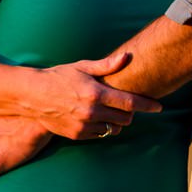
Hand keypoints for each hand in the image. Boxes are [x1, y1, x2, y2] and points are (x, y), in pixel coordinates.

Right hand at [27, 49, 160, 139]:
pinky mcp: (77, 135)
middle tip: (125, 104)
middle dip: (130, 112)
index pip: (130, 102)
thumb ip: (107, 65)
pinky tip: (95, 117)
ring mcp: (84, 125)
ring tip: (109, 111)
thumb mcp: (82, 66)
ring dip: (117, 121)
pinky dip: (102, 128)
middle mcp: (91, 111)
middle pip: (125, 118)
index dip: (148, 105)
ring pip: (113, 129)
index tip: (159, 107)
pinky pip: (99, 135)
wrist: (32, 95)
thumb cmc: (58, 76)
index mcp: (96, 93)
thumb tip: (127, 57)